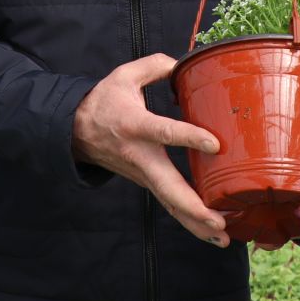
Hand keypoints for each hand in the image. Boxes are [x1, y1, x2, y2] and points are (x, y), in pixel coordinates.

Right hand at [72, 54, 228, 246]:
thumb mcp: (124, 75)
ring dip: (195, 224)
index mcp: (136, 126)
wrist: (76, 131)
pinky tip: (213, 233)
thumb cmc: (104, 102)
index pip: (164, 133)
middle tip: (219, 220)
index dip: (189, 137)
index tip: (215, 144)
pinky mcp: (148, 183)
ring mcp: (144, 175)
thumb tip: (184, 63)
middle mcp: (140, 157)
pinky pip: (170, 205)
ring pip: (170, 205)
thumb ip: (155, 66)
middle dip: (194, 207)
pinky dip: (190, 221)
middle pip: (168, 188)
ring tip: (223, 237)